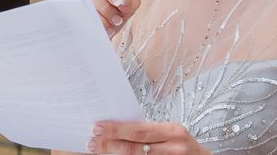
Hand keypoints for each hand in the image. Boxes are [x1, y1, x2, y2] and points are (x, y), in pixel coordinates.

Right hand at [56, 0, 139, 36]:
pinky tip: (92, 29)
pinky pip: (68, 11)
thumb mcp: (126, 6)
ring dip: (95, 16)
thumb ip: (131, 1)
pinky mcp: (59, 3)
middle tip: (116, 20)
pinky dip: (82, 22)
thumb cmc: (112, 11)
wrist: (99, 28)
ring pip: (78, 0)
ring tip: (107, 27)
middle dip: (105, 7)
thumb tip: (123, 0)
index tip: (117, 2)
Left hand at [86, 121, 209, 153]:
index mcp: (173, 131)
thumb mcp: (171, 134)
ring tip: (98, 150)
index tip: (98, 126)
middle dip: (110, 144)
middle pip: (135, 148)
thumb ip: (150, 132)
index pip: (138, 130)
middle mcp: (174, 148)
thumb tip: (119, 128)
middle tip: (92, 140)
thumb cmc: (184, 146)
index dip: (116, 129)